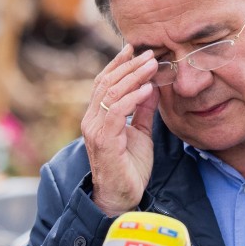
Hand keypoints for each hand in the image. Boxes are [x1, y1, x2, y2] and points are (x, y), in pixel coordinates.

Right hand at [81, 45, 159, 215]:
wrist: (122, 196)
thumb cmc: (129, 166)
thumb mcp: (140, 132)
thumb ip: (143, 111)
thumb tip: (152, 87)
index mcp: (98, 115)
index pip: (105, 82)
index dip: (118, 64)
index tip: (135, 49)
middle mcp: (92, 119)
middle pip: (107, 83)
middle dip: (129, 65)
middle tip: (149, 52)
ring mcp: (95, 129)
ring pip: (111, 93)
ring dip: (134, 76)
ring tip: (152, 64)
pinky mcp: (104, 140)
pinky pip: (117, 112)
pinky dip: (133, 98)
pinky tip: (149, 89)